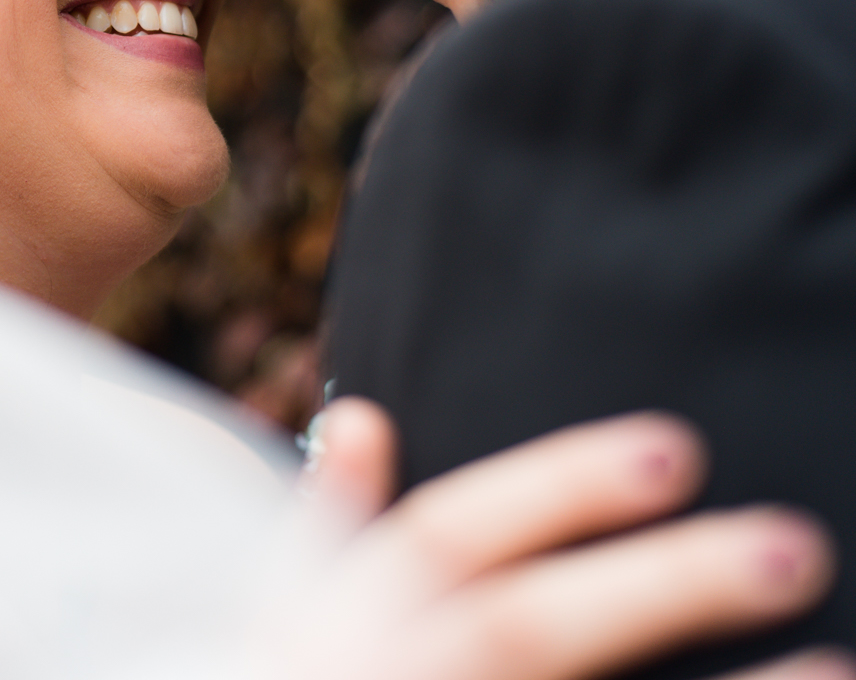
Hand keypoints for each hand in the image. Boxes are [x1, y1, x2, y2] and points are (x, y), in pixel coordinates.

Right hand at [259, 398, 847, 679]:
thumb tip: (363, 415)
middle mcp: (383, 676)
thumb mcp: (271, 616)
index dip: (556, 491)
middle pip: (527, 629)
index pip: (447, 536)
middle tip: (796, 544)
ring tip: (842, 668)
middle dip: (658, 588)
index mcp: (333, 620)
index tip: (680, 450)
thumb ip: (322, 524)